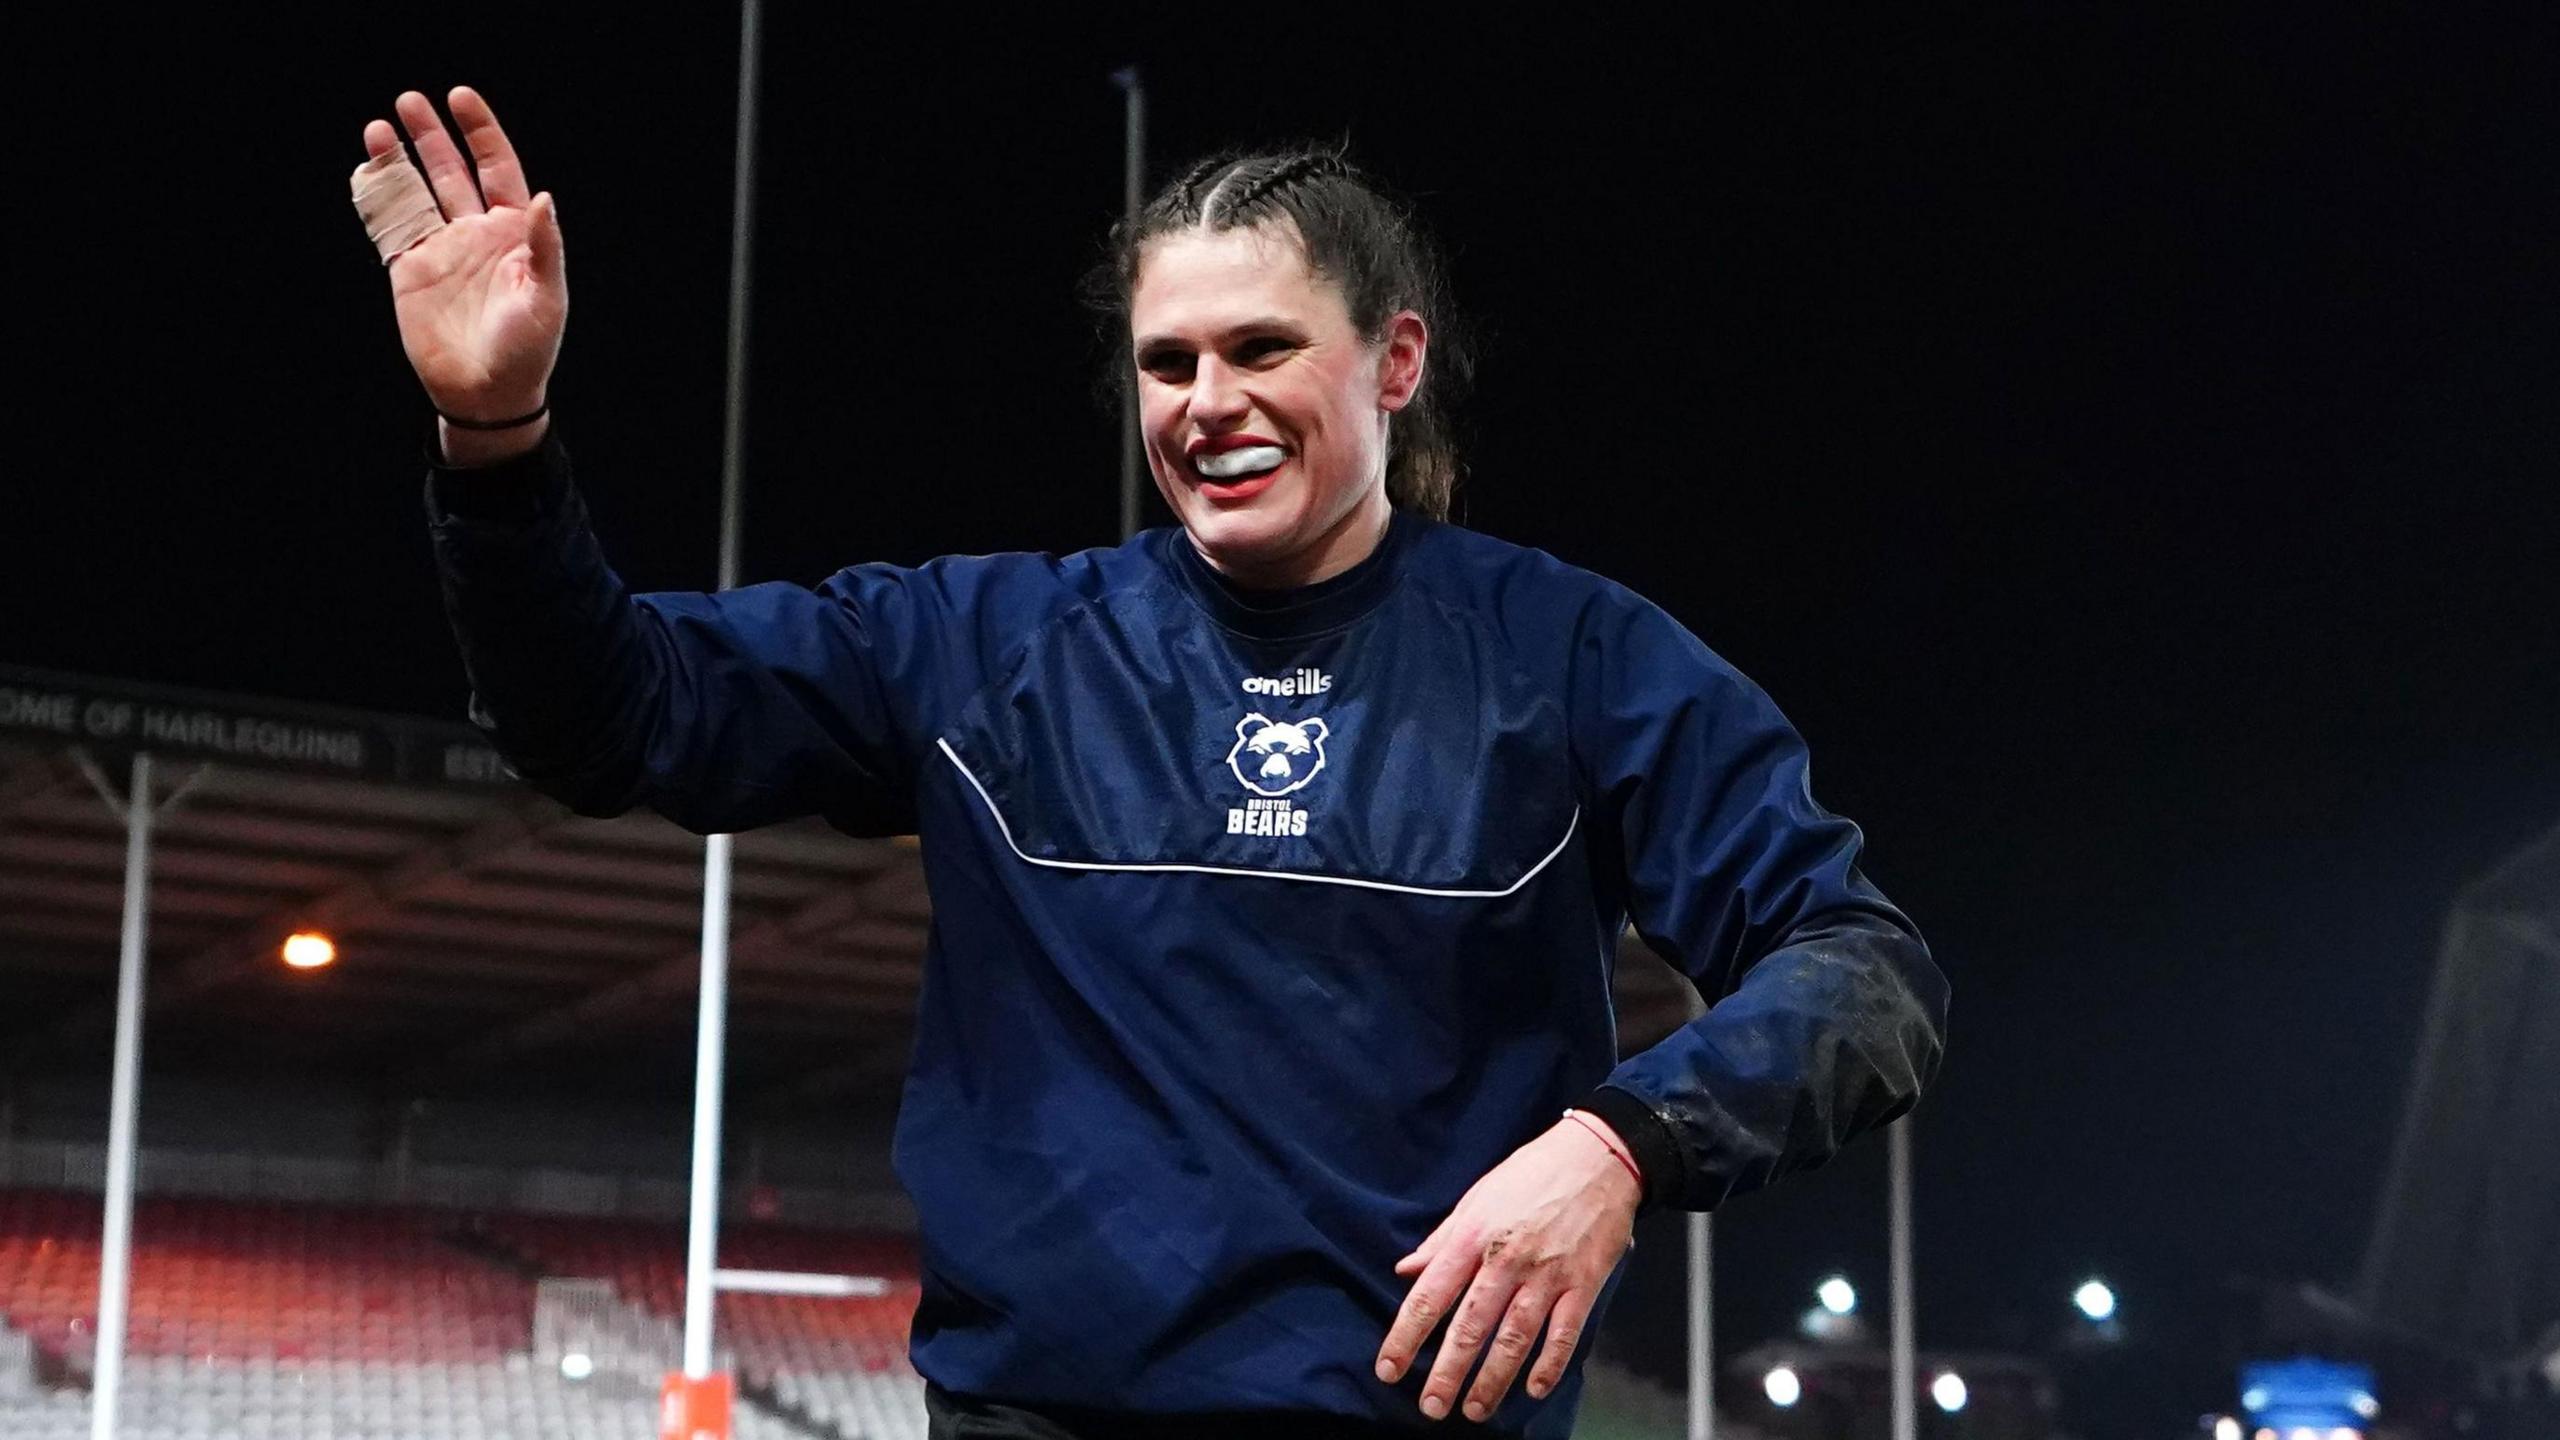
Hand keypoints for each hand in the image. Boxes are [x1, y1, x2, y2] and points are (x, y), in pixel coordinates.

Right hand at [355, 87, 565, 422]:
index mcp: (512, 233)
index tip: (461, 97)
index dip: (481, 132)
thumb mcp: (545, 298)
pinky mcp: (409, 270)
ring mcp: (440, 250)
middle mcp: (475, 233)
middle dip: (431, 134)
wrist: (486, 394)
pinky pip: (390, 226)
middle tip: (409, 100)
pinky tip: (365, 171)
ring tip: (379, 126)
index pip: (497, 168)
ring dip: (398, 159)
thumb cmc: (527, 350)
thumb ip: (543, 246)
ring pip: (415, 192)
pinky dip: (376, 198)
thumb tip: (542, 197)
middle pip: (450, 170)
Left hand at [1375, 1114, 1640, 1422]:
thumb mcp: (1476, 1197)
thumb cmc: (1531, 1174)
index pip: (1429, 1295)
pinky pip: (1563, 1333)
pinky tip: (1533, 1388)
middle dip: (1447, 1372)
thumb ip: (1441, 1239)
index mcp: (1473, 1236)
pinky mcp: (1584, 1283)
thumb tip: (1406, 1269)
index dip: (1406, 1336)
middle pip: (1470, 1326)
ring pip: (1514, 1338)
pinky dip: (1549, 1365)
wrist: (1598, 1155)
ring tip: (1474, 1410)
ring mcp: (1547, 1273)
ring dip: (1492, 1380)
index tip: (1390, 1369)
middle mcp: (1506, 1259)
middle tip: (1430, 1408)